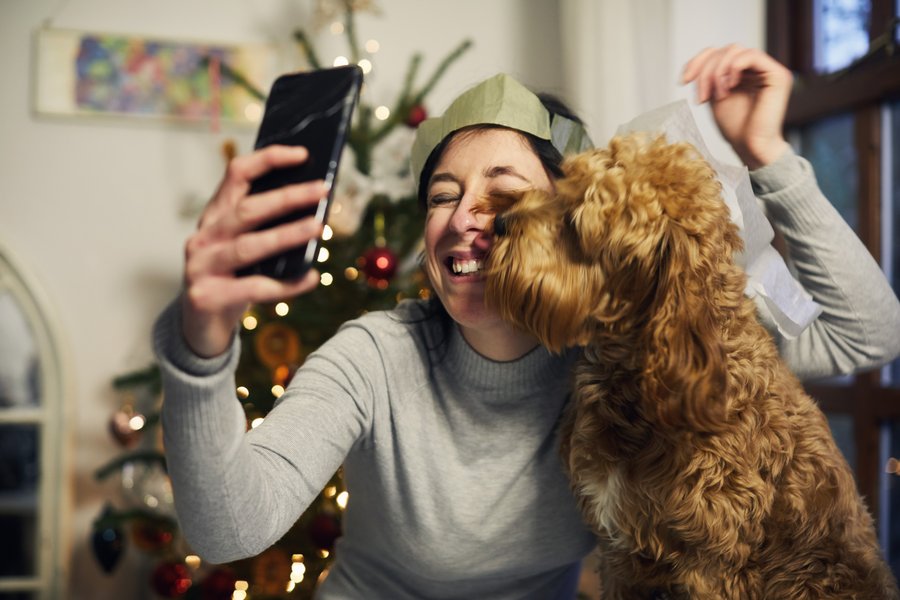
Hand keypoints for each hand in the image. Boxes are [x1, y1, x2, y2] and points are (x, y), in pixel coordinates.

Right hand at [181, 145, 327, 356]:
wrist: (199, 327)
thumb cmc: (232, 280)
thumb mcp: (245, 249)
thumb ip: (268, 230)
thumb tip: (315, 211)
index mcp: (215, 216)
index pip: (237, 174)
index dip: (268, 159)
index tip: (302, 154)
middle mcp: (204, 237)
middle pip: (247, 209)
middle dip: (288, 197)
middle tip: (322, 190)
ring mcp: (201, 266)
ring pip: (248, 246)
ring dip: (287, 235)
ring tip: (319, 229)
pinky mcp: (206, 297)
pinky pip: (253, 288)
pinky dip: (286, 284)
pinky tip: (311, 278)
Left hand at [682, 44, 792, 169]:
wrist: (750, 147)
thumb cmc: (735, 128)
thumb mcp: (713, 96)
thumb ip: (709, 77)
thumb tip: (697, 62)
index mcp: (741, 72)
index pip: (717, 52)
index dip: (697, 61)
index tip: (683, 81)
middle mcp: (755, 68)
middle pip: (724, 50)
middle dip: (706, 71)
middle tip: (701, 97)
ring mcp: (767, 70)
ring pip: (734, 50)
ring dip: (717, 72)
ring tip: (717, 96)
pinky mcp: (777, 75)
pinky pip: (752, 55)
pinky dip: (734, 68)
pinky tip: (730, 87)